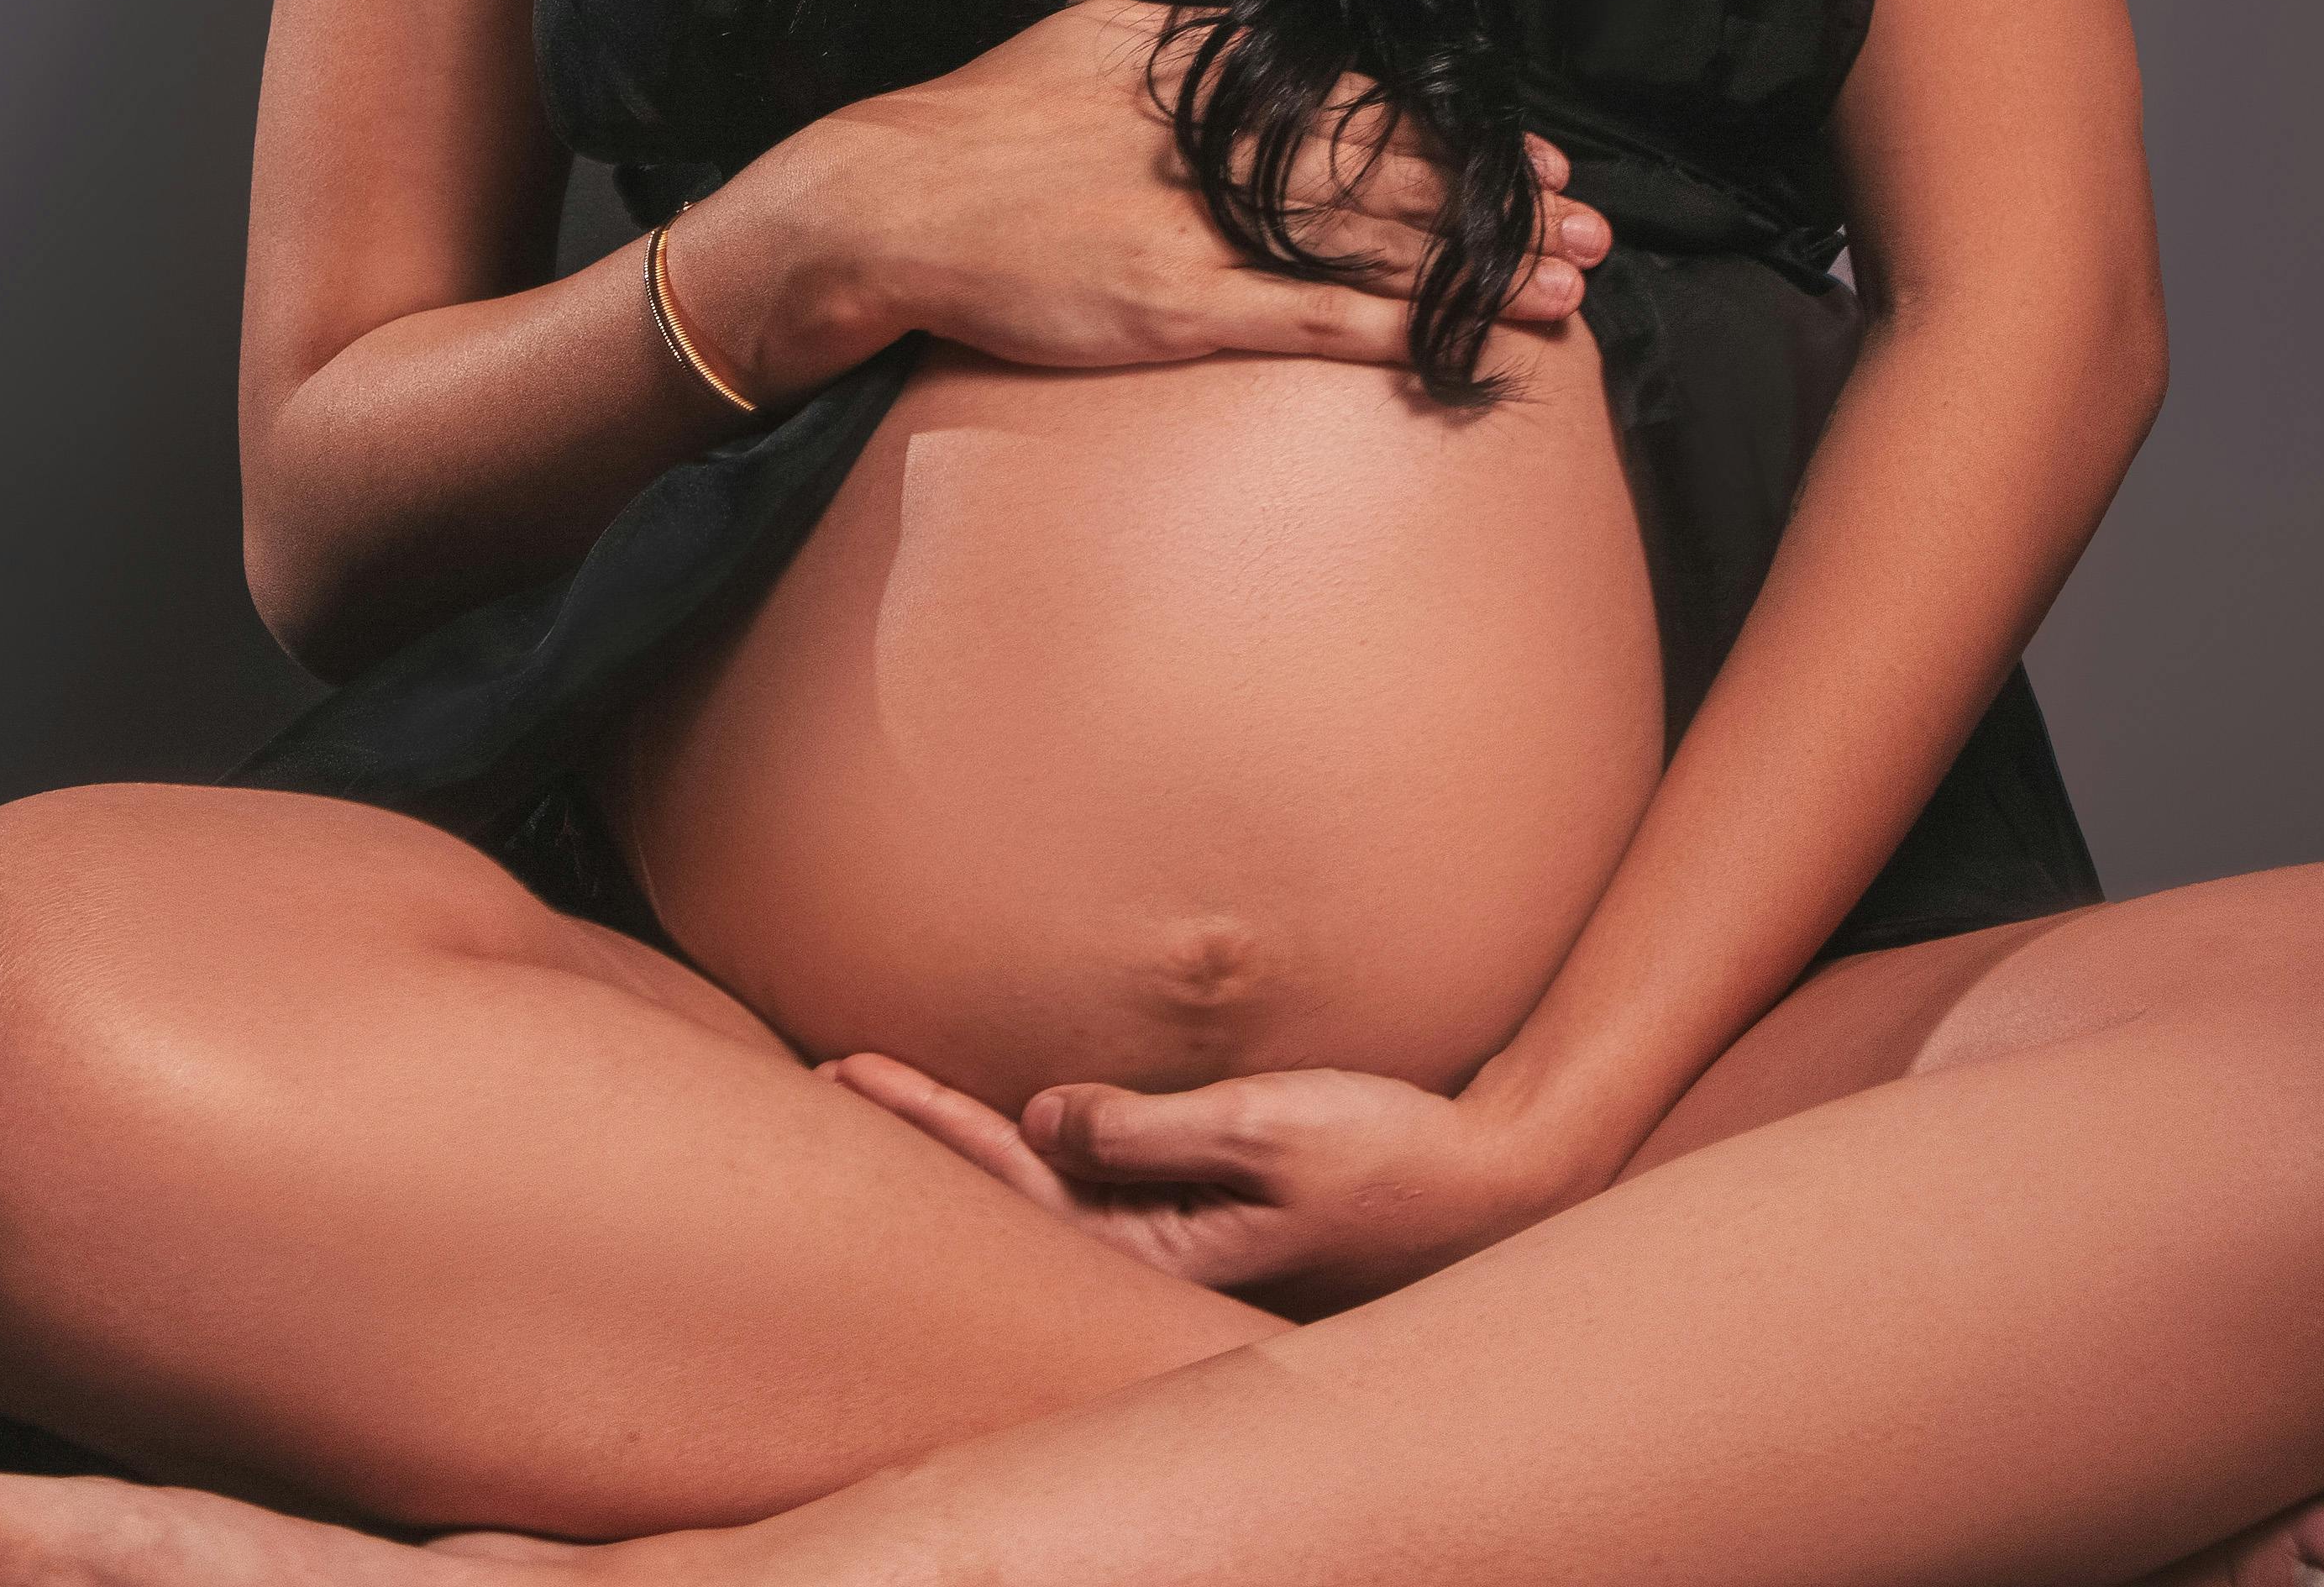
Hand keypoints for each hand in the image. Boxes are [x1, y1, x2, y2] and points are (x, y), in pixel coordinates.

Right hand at [702, 0, 1605, 388]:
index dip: (1461, 137)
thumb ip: (1180, 43)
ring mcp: (1208, 227)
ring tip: (1571, 286)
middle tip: (1591, 226)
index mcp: (1211, 75)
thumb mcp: (1089, 42)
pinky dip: (1404, 326)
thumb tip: (1251, 44)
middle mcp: (1225, 141)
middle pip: (1397, 171)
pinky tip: (1470, 341)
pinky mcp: (1180, 305)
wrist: (883, 200)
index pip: (1370, 103)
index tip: (1531, 158)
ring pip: (1377, 243)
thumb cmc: (978, 126)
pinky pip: (1315, 318)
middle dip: (1501, 202)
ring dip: (1483, 266)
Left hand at [818, 1051, 1593, 1310]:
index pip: (1006, 1181)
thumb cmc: (1394, 1156)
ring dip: (972, 1142)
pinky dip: (1042, 1144)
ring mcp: (1183, 1236)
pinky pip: (1101, 1180)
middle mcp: (1155, 1253)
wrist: (1495, 1185)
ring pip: (1047, 1191)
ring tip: (892, 1100)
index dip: (923, 1122)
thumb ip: (1152, 1129)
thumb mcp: (1272, 1128)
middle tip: (828, 1079)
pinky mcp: (1213, 1214)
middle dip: (920, 1137)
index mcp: (1155, 1248)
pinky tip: (1016, 1124)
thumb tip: (1041, 1118)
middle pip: (1006, 1193)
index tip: (845, 1071)